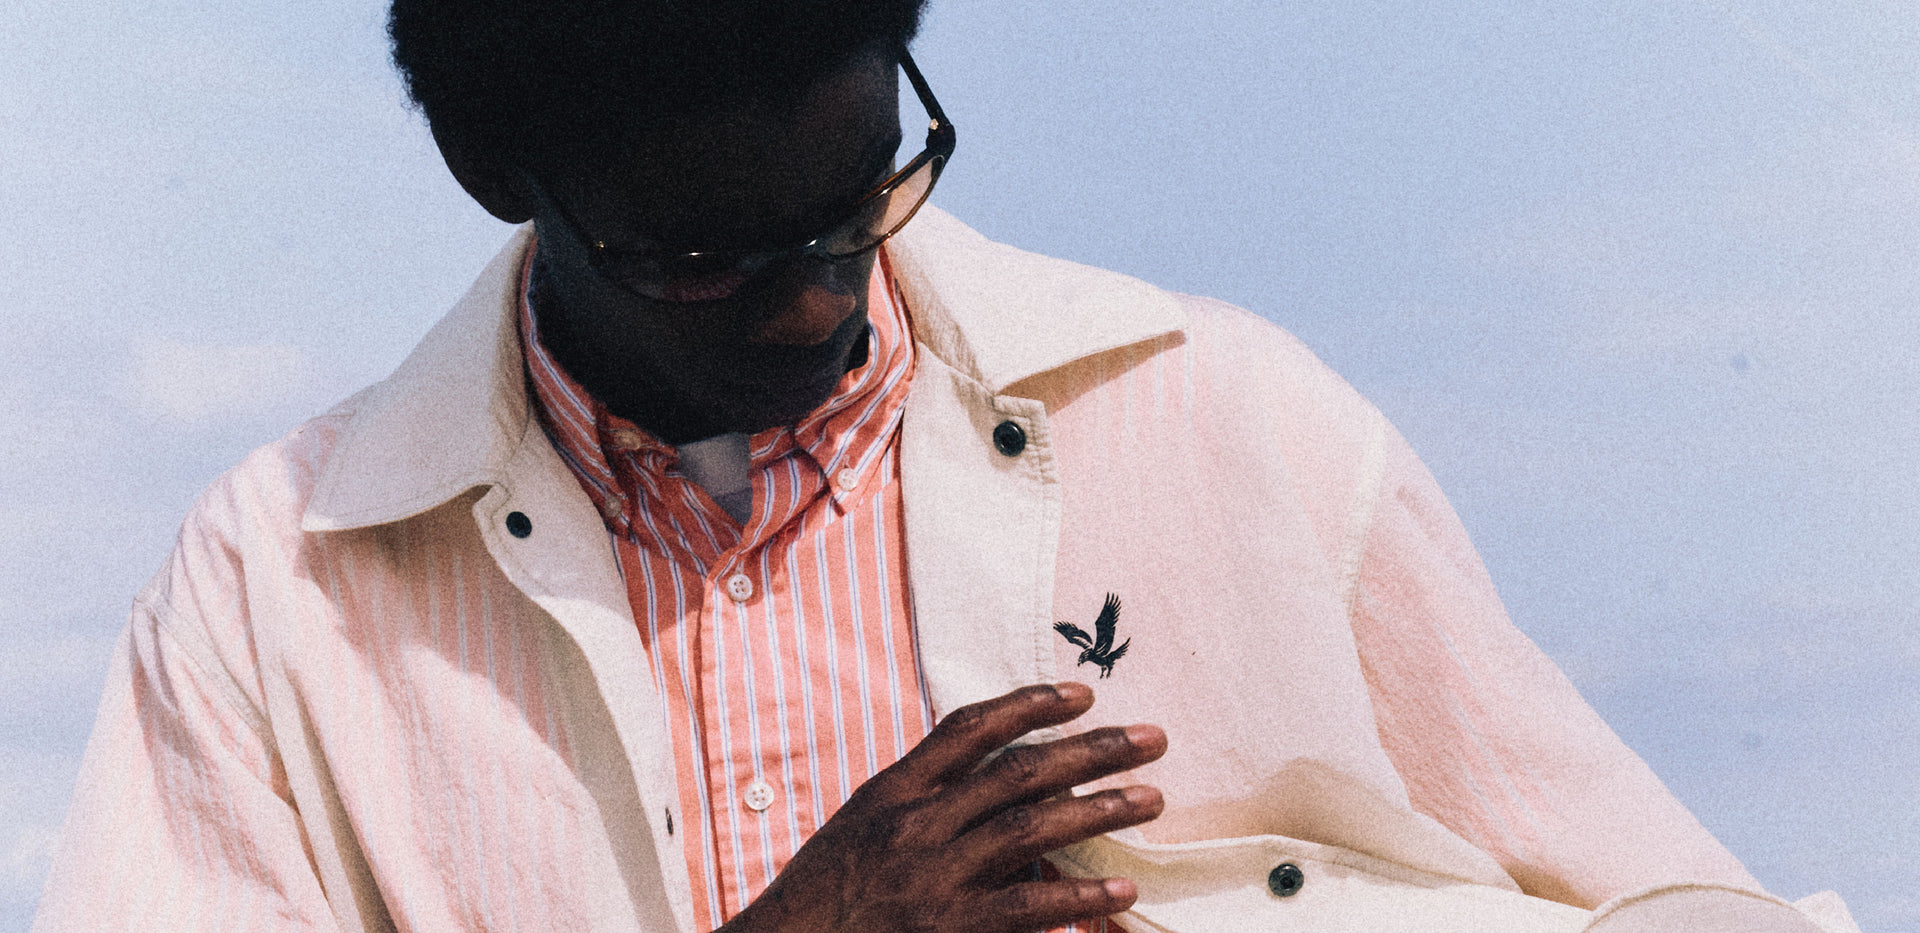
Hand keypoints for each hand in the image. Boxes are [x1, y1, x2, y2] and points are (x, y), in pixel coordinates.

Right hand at [718, 682, 1166, 932]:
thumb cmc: (820, 904)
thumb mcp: (857, 835)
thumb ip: (920, 806)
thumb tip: (996, 790)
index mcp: (890, 794)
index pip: (969, 729)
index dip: (1031, 706)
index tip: (1083, 695)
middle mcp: (913, 826)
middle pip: (1017, 772)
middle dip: (1091, 750)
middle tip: (1151, 737)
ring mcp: (930, 879)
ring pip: (1030, 830)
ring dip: (1099, 811)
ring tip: (1151, 798)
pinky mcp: (945, 930)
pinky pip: (1025, 910)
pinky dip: (1077, 899)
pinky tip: (1120, 891)